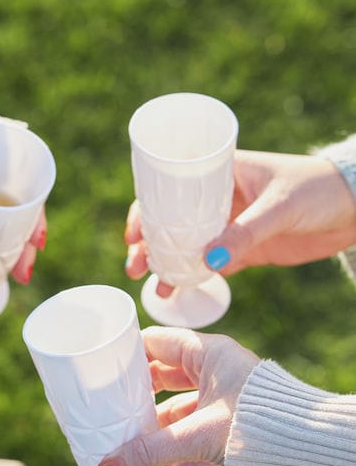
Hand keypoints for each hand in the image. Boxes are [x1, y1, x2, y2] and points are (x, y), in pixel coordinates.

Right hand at [95, 327, 259, 465]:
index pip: (158, 343)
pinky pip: (194, 448)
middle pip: (163, 383)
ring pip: (177, 419)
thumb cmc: (257, 424)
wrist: (307, 449)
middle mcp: (215, 375)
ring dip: (151, 441)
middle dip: (135, 404)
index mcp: (209, 354)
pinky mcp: (230, 435)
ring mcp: (224, 406)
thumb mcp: (196, 435)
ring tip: (122, 459)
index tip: (100, 371)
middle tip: (105, 415)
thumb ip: (149, 452)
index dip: (128, 355)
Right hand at [124, 149, 355, 293]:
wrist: (355, 209)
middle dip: (148, 243)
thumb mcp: (280, 206)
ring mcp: (230, 226)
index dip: (145, 208)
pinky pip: (210, 266)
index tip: (132, 232)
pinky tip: (175, 292)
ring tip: (151, 284)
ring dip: (166, 264)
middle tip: (134, 264)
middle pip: (170, 221)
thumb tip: (208, 260)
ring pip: (186, 246)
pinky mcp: (244, 251)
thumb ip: (246, 233)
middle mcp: (218, 200)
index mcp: (220, 174)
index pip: (171, 188)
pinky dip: (192, 278)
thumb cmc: (318, 190)